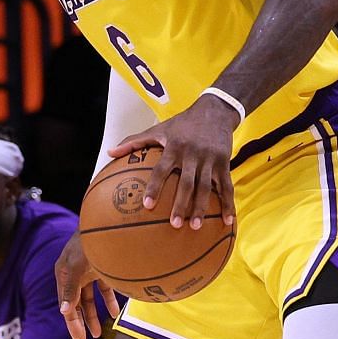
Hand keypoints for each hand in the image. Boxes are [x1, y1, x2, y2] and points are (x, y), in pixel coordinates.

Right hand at [54, 231, 119, 338]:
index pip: (66, 306)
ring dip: (94, 315)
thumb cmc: (88, 244)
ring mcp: (87, 271)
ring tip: (98, 332)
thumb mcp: (77, 268)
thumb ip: (71, 291)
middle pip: (76, 305)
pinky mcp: (101, 268)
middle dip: (81, 323)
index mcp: (63, 275)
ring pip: (89, 298)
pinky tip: (115, 312)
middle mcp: (73, 275)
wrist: (106, 223)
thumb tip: (64, 311)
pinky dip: (109, 300)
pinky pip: (103, 288)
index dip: (72, 325)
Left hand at [109, 96, 239, 228]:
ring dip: (201, 208)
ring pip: (206, 187)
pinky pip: (227, 186)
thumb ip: (134, 142)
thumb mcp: (158, 129)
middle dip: (180, 204)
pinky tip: (227, 222)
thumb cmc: (181, 124)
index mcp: (174, 147)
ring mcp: (210, 159)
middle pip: (187, 183)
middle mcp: (192, 154)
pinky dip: (228, 204)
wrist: (215, 111)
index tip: (147, 205)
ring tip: (194, 227)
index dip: (155, 187)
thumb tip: (109, 152)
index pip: (161, 170)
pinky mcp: (224, 163)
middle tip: (173, 224)